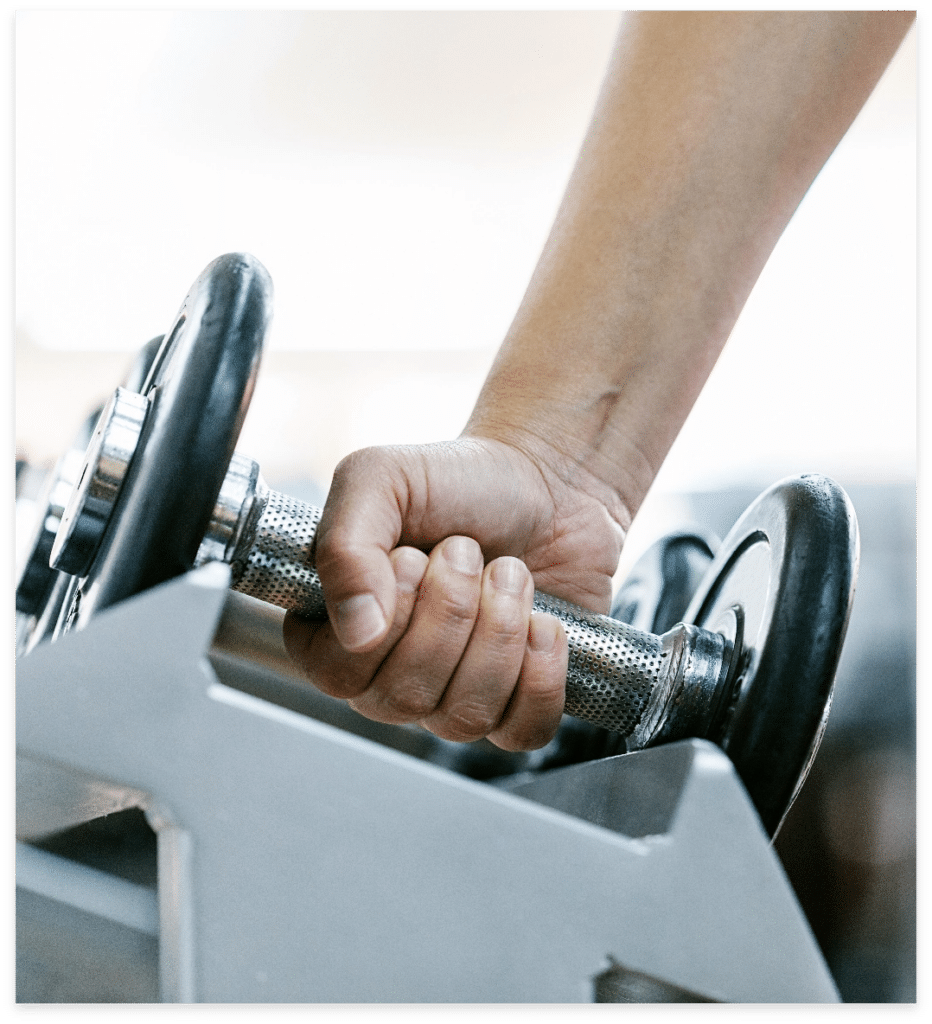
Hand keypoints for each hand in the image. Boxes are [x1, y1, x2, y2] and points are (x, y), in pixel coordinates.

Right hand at [282, 435, 626, 750]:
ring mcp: (450, 693)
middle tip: (466, 552)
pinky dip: (540, 676)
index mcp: (338, 624)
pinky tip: (543, 624)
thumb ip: (346, 545)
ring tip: (508, 574)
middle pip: (403, 697)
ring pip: (463, 717)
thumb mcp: (381, 479)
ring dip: (499, 632)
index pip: (336, 673)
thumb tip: (357, 631)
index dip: (386, 619)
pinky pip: (522, 732)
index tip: (411, 556)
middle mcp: (386, 671)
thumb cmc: (458, 481)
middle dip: (451, 612)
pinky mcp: (514, 702)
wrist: (546, 484)